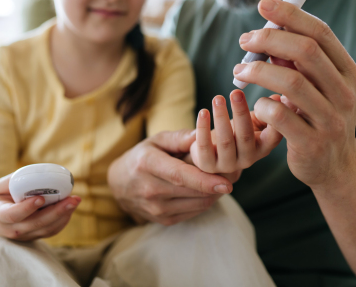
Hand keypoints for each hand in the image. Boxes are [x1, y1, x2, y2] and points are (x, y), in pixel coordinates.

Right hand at [0, 174, 80, 240]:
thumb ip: (15, 181)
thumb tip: (36, 174)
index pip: (13, 214)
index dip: (27, 208)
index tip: (41, 198)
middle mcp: (12, 229)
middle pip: (36, 223)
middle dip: (57, 211)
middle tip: (73, 199)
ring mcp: (24, 235)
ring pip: (46, 229)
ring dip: (64, 215)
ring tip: (75, 201)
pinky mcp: (34, 236)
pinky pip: (51, 231)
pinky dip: (63, 220)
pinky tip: (70, 208)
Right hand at [107, 129, 233, 225]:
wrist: (119, 184)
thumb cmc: (142, 156)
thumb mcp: (156, 140)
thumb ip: (179, 138)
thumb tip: (201, 134)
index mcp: (147, 164)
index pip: (180, 176)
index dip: (205, 180)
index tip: (227, 182)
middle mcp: (150, 189)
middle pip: (193, 191)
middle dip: (218, 184)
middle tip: (235, 172)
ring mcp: (156, 208)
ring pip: (197, 203)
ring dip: (215, 193)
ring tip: (225, 178)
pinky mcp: (164, 220)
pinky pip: (194, 211)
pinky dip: (206, 200)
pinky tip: (210, 189)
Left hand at [190, 90, 282, 173]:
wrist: (213, 154)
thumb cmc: (236, 133)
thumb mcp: (254, 123)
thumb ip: (265, 111)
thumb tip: (279, 96)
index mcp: (263, 148)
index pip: (273, 136)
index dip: (274, 120)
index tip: (270, 100)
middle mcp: (248, 159)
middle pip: (245, 136)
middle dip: (240, 112)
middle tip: (236, 93)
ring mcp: (228, 164)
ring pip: (225, 141)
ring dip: (221, 117)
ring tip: (218, 98)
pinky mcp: (208, 165)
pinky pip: (205, 146)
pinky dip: (203, 128)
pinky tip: (203, 112)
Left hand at [233, 0, 355, 188]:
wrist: (334, 166)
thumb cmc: (318, 116)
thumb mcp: (317, 87)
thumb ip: (298, 63)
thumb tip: (267, 34)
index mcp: (348, 72)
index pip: (320, 33)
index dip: (290, 15)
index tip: (263, 5)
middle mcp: (345, 93)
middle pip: (305, 52)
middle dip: (269, 40)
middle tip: (244, 40)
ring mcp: (331, 120)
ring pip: (291, 83)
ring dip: (258, 71)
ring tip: (238, 71)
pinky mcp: (312, 143)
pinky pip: (280, 116)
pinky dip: (261, 105)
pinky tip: (255, 105)